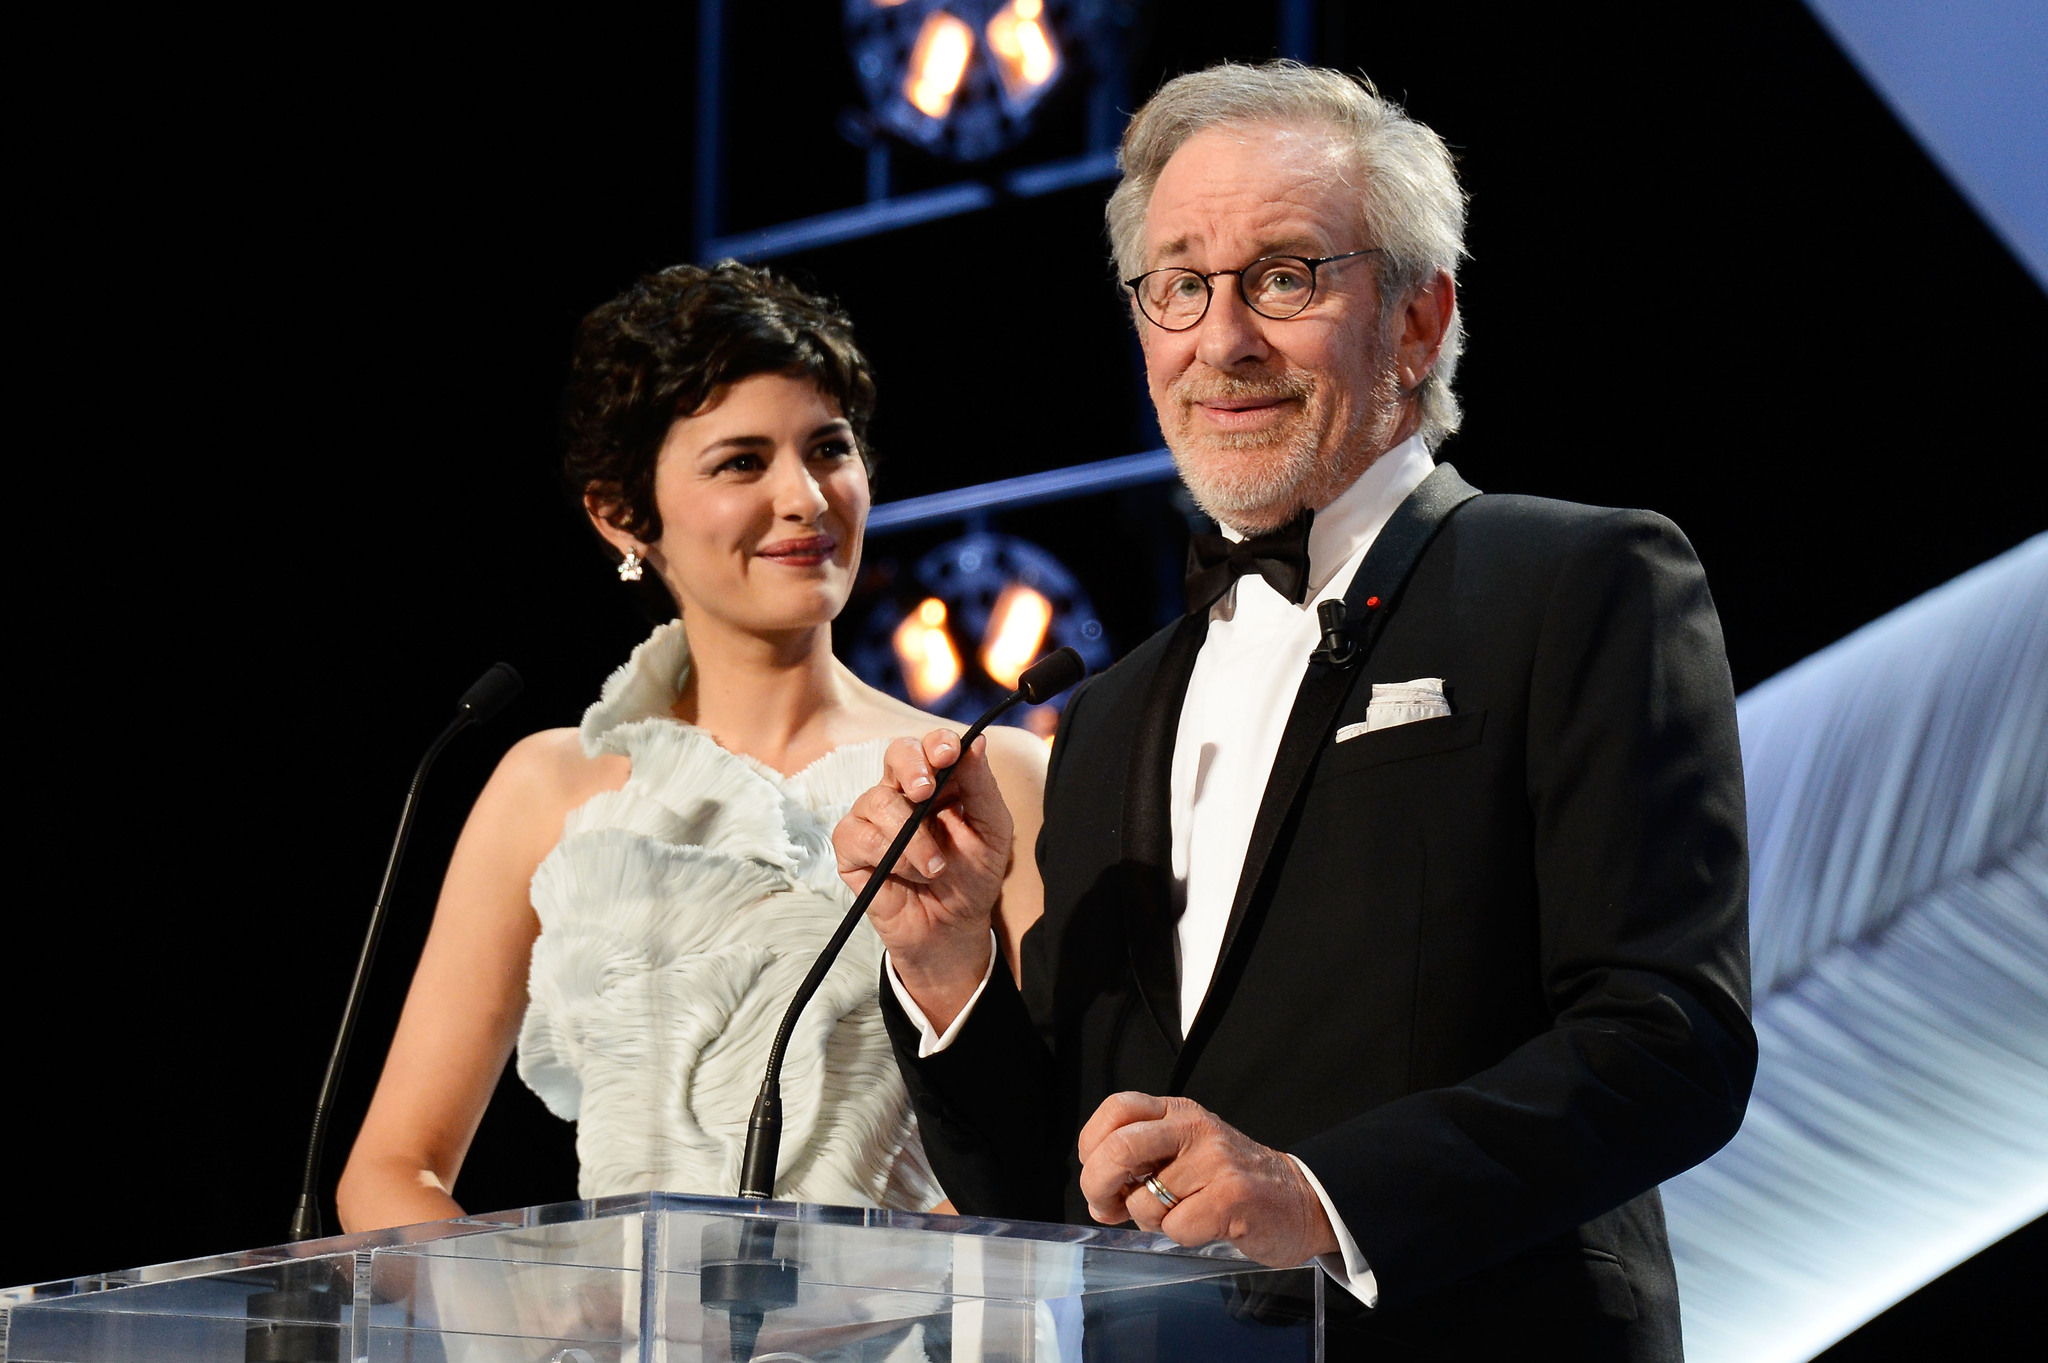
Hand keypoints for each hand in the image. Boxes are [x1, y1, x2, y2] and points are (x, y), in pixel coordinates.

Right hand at [833, 730, 1012, 1027]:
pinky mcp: (851, 848)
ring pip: (878, 801)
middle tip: (925, 792)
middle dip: (911, 768)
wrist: (952, 929)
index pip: (931, 746)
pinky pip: (857, 836)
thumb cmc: (972, 878)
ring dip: (912, 838)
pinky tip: (907, 875)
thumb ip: (981, 787)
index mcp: (940, 782)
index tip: (949, 755)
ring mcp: (873, 818)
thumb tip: (976, 743)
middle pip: (896, 753)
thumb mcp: (992, 833)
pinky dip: (887, 856)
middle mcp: (903, 793)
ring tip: (935, 868)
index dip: (936, 744)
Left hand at [1077, 1093, 1339, 1267]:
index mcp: (1178, 1112)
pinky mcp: (1233, 1197)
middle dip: (1098, 1185)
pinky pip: (1177, 1228)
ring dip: (1149, 1220)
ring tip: (1178, 1215)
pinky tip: (1205, 1225)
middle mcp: (1195, 1128)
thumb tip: (1098, 1202)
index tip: (1096, 1171)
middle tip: (1107, 1206)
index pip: (1116, 1108)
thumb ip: (1141, 1168)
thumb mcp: (1185, 1155)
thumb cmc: (1232, 1181)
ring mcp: (1215, 1161)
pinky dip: (1181, 1236)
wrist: (1300, 1200)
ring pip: (1146, 1200)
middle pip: (1119, 1148)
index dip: (1092, 1144)